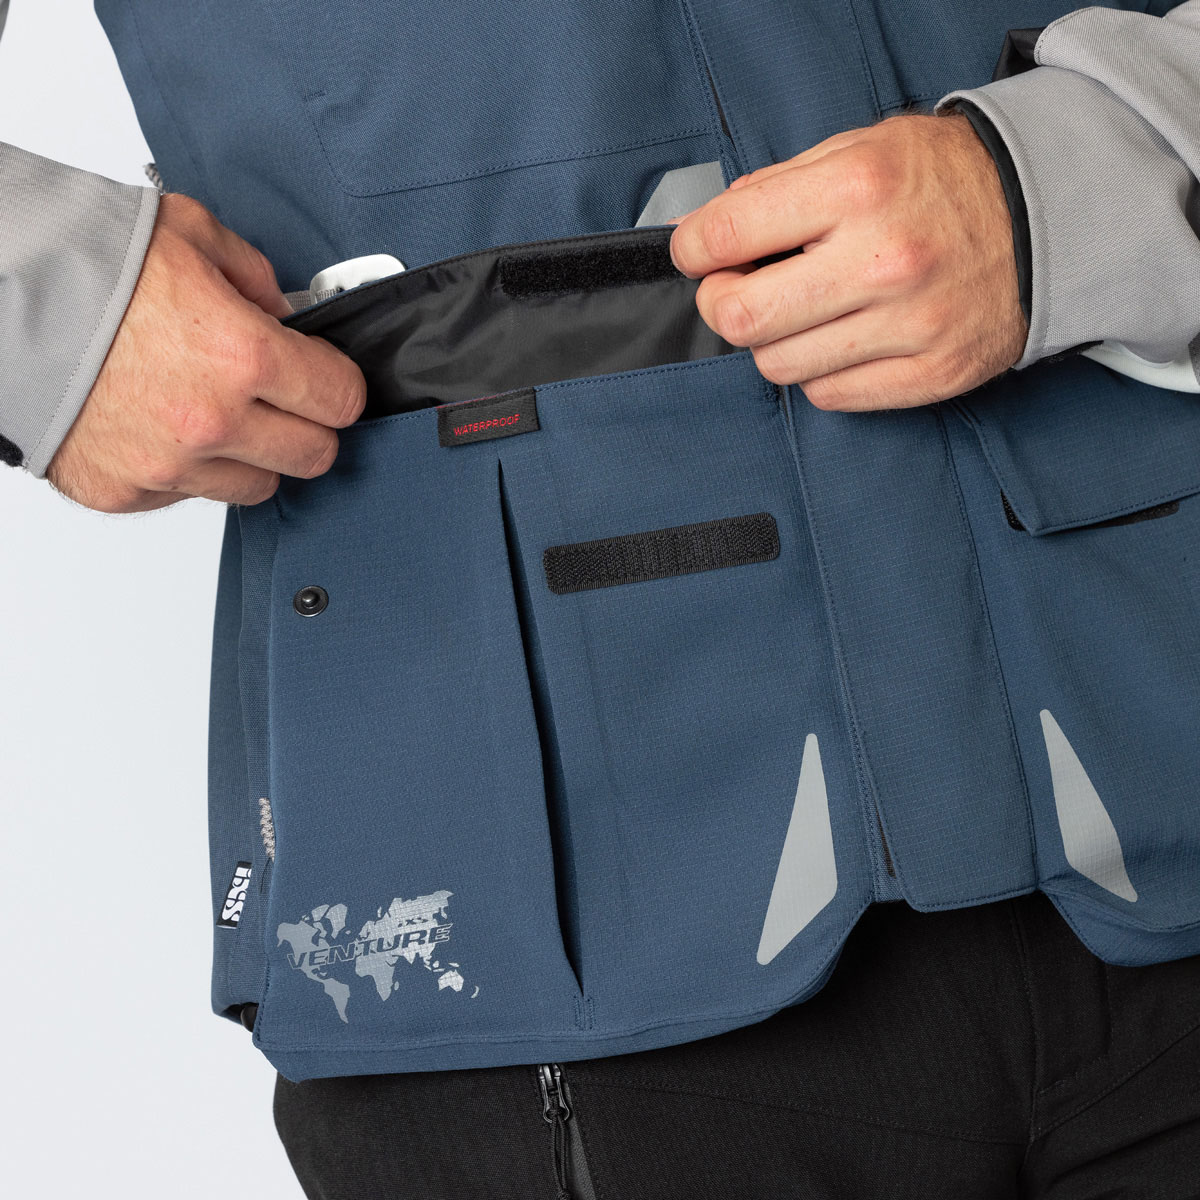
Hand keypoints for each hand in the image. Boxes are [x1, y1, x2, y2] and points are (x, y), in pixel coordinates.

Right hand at [46, 193, 365, 512]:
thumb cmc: (85, 261)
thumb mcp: (191, 233)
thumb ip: (256, 278)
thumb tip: (288, 315)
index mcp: (243, 355)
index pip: (342, 400)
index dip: (338, 384)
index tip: (326, 378)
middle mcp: (211, 421)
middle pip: (313, 455)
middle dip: (307, 425)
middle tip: (283, 401)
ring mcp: (167, 466)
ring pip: (256, 486)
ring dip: (251, 454)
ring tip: (215, 412)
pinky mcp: (125, 492)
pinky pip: (188, 495)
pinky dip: (187, 469)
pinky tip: (161, 425)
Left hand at [668, 112, 1027, 409]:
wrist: (1050, 215)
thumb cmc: (945, 181)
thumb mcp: (859, 148)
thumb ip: (776, 188)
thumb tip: (703, 230)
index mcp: (857, 188)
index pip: (725, 235)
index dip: (693, 249)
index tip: (697, 254)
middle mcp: (882, 260)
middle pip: (741, 318)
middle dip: (722, 304)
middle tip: (738, 289)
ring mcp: (909, 325)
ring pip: (778, 366)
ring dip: (774, 341)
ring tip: (801, 311)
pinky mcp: (930, 373)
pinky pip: (829, 396)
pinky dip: (819, 372)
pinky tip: (841, 339)